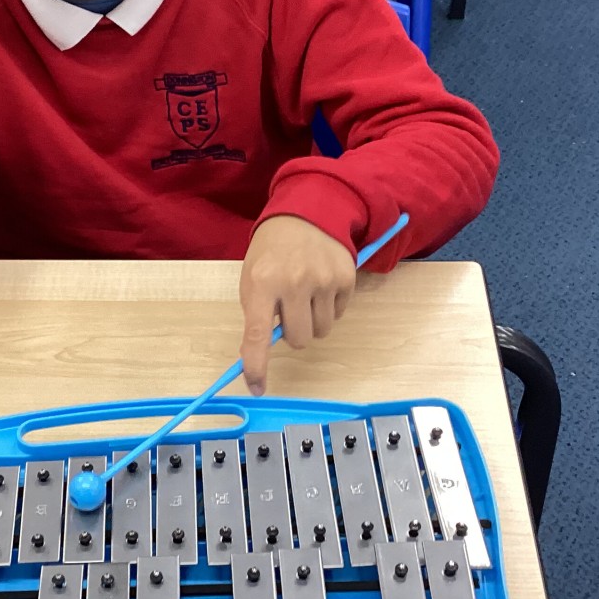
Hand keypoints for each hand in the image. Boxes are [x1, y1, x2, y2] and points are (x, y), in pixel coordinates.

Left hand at [239, 216, 355, 395]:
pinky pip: (338, 314)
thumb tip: (258, 356)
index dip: (256, 365)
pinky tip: (321, 285)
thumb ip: (257, 313)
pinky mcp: (346, 278)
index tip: (257, 386)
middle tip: (288, 310)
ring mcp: (323, 280)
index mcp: (262, 282)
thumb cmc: (272, 251)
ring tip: (306, 295)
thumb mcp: (253, 277)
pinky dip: (328, 307)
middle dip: (292, 333)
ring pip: (321, 331)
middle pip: (298, 339)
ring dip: (312, 322)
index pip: (258, 334)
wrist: (306, 213)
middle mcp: (294, 282)